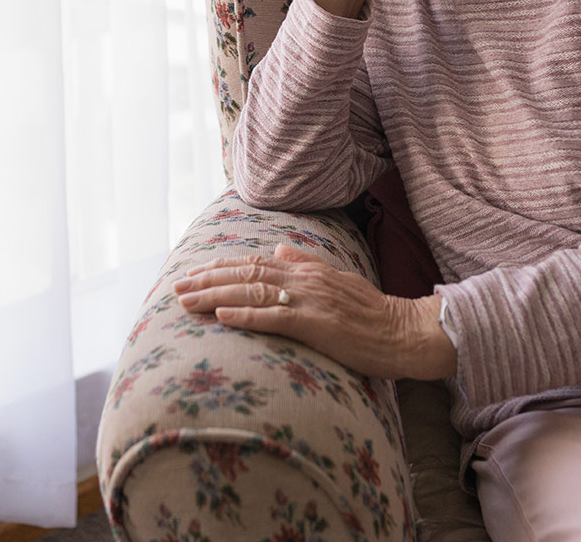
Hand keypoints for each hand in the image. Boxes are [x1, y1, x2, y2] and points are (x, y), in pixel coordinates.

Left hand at [172, 243, 456, 380]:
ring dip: (215, 297)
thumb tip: (279, 249)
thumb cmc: (371, 312)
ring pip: (253, 293)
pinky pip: (274, 317)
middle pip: (246, 275)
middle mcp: (305, 279)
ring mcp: (310, 300)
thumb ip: (306, 264)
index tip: (194, 272)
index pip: (256, 263)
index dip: (222, 267)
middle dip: (208, 280)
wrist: (403, 331)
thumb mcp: (338, 279)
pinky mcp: (316, 325)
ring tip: (186, 302)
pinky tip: (221, 317)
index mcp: (308, 270)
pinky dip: (245, 316)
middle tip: (177, 288)